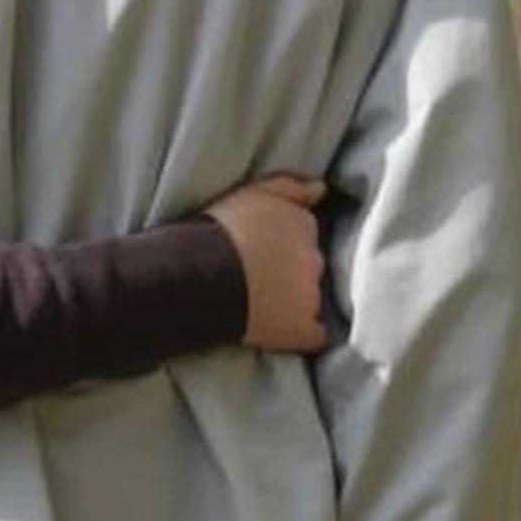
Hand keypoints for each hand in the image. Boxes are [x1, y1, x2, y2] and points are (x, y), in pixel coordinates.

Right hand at [205, 175, 330, 353]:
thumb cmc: (218, 232)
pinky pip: (314, 334)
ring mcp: (311, 297)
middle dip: (293, 269)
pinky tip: (281, 329)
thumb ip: (290, 186)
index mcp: (303, 225)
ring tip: (262, 302)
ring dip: (297, 299)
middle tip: (259, 274)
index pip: (305, 233)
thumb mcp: (252, 192)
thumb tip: (321, 188)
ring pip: (313, 297)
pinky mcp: (303, 329)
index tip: (263, 249)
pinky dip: (302, 332)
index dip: (284, 241)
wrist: (199, 277)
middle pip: (311, 264)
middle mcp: (315, 259)